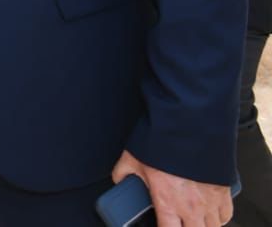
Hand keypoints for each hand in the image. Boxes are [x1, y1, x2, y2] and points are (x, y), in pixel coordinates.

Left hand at [111, 150, 231, 226]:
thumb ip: (123, 173)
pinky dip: (219, 217)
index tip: (161, 224)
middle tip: (178, 221)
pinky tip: (210, 213)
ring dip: (202, 225)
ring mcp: (210, 201)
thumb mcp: (132, 159)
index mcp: (168, 202)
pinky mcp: (224, 191)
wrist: (190, 128)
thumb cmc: (163, 143)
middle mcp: (191, 207)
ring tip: (193, 220)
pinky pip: (226, 215)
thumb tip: (119, 178)